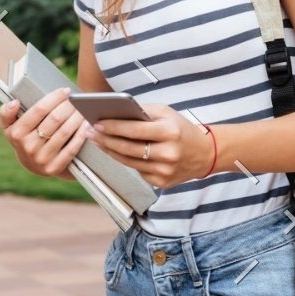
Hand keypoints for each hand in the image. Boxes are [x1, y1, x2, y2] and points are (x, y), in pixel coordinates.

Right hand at [0, 87, 92, 178]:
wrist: (31, 165)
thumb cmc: (23, 138)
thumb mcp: (9, 126)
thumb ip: (6, 113)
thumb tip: (15, 103)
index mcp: (17, 133)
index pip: (39, 110)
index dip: (55, 98)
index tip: (66, 91)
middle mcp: (28, 147)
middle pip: (54, 120)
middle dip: (68, 106)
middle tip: (77, 99)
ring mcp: (42, 159)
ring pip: (65, 132)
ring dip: (77, 117)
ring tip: (83, 108)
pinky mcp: (55, 168)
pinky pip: (72, 148)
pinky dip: (81, 134)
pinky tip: (86, 124)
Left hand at [88, 104, 215, 188]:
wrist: (205, 153)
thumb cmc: (180, 128)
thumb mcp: (166, 113)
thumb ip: (142, 112)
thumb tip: (113, 114)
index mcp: (170, 132)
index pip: (135, 130)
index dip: (114, 127)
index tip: (96, 123)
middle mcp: (168, 154)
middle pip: (128, 148)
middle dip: (106, 140)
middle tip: (89, 132)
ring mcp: (165, 171)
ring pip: (129, 161)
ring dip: (109, 151)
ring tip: (96, 140)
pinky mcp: (162, 183)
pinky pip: (136, 170)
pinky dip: (123, 160)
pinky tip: (112, 151)